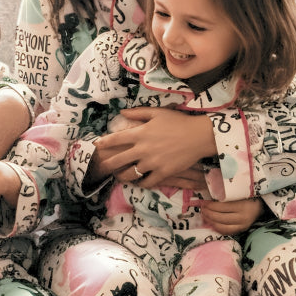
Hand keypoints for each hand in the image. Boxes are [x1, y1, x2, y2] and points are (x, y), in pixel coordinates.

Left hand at [91, 107, 215, 186]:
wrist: (199, 136)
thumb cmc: (178, 122)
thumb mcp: (157, 113)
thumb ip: (138, 113)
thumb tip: (121, 112)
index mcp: (140, 134)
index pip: (116, 139)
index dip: (104, 143)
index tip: (96, 146)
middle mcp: (143, 149)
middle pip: (118, 160)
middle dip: (107, 164)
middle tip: (103, 167)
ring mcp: (152, 163)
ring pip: (130, 174)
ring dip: (122, 176)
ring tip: (119, 177)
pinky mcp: (163, 172)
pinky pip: (147, 182)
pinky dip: (141, 183)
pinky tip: (139, 182)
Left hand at [200, 196, 264, 235]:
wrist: (261, 205)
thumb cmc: (248, 195)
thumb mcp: (238, 192)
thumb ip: (225, 195)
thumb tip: (207, 197)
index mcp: (243, 206)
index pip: (222, 207)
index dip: (210, 205)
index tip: (203, 202)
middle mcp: (244, 217)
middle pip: (220, 218)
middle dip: (208, 214)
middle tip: (202, 209)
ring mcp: (243, 225)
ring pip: (222, 227)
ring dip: (210, 222)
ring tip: (204, 215)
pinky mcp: (242, 230)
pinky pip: (227, 231)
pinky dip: (217, 228)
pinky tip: (211, 223)